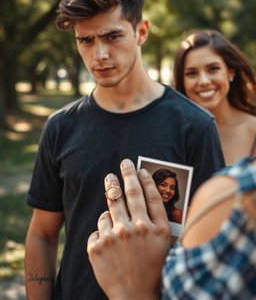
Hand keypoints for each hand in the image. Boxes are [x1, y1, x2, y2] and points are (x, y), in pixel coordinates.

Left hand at [87, 159, 170, 299]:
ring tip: (110, 184)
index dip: (146, 180)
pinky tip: (108, 238)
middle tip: (123, 163)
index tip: (141, 169)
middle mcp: (138, 230)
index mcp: (157, 230)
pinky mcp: (97, 247)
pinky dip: (103, 229)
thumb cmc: (153, 271)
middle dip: (126, 175)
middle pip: (131, 194)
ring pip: (110, 208)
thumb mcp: (165, 246)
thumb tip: (152, 196)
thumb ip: (160, 222)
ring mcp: (116, 237)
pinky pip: (98, 227)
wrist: (135, 297)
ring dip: (110, 196)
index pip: (152, 197)